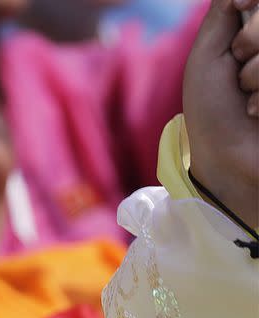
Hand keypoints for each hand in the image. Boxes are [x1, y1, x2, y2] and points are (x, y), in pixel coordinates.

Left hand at [184, 0, 258, 228]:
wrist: (226, 158)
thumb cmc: (212, 110)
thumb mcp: (207, 55)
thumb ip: (223, 14)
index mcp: (258, 37)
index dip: (254, 5)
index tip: (242, 7)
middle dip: (252, 39)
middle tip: (239, 69)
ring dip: (258, 73)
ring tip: (249, 98)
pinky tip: (258, 112)